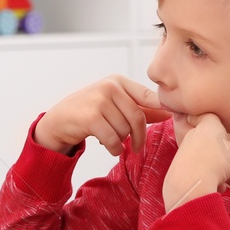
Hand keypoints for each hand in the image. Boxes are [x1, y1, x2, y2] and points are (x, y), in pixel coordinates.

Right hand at [34, 75, 172, 156]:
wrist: (59, 120)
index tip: (170, 121)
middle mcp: (109, 86)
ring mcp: (99, 100)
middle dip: (139, 136)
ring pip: (124, 130)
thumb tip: (169, 113)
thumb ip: (141, 108)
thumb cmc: (91, 112)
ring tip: (111, 139)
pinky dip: (114, 148)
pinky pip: (113, 139)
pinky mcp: (91, 116)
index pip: (148, 96)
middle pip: (138, 117)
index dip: (162, 109)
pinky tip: (109, 147)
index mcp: (118, 81)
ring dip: (121, 142)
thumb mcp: (116, 106)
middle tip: (137, 147)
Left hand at [162, 112, 229, 208]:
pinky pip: (200, 170)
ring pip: (210, 161)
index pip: (210, 115)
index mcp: (208, 127)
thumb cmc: (214, 163)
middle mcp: (194, 136)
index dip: (217, 119)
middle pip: (217, 145)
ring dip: (224, 176)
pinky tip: (219, 191)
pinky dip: (211, 180)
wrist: (186, 184)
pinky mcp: (180, 167)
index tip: (222, 122)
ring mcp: (186, 151)